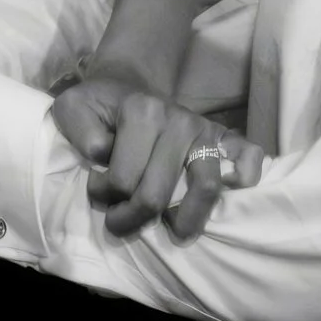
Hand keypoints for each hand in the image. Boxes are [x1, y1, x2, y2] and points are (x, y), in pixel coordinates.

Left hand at [52, 74, 266, 240]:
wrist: (125, 87)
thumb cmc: (98, 107)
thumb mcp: (71, 110)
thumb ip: (80, 133)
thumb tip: (106, 157)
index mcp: (142, 112)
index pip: (123, 180)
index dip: (104, 196)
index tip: (97, 190)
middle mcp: (179, 120)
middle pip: (159, 193)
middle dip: (133, 218)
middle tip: (120, 222)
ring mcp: (205, 130)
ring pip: (205, 186)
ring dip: (188, 219)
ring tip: (174, 232)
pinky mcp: (224, 137)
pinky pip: (249, 156)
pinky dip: (246, 177)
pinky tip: (233, 192)